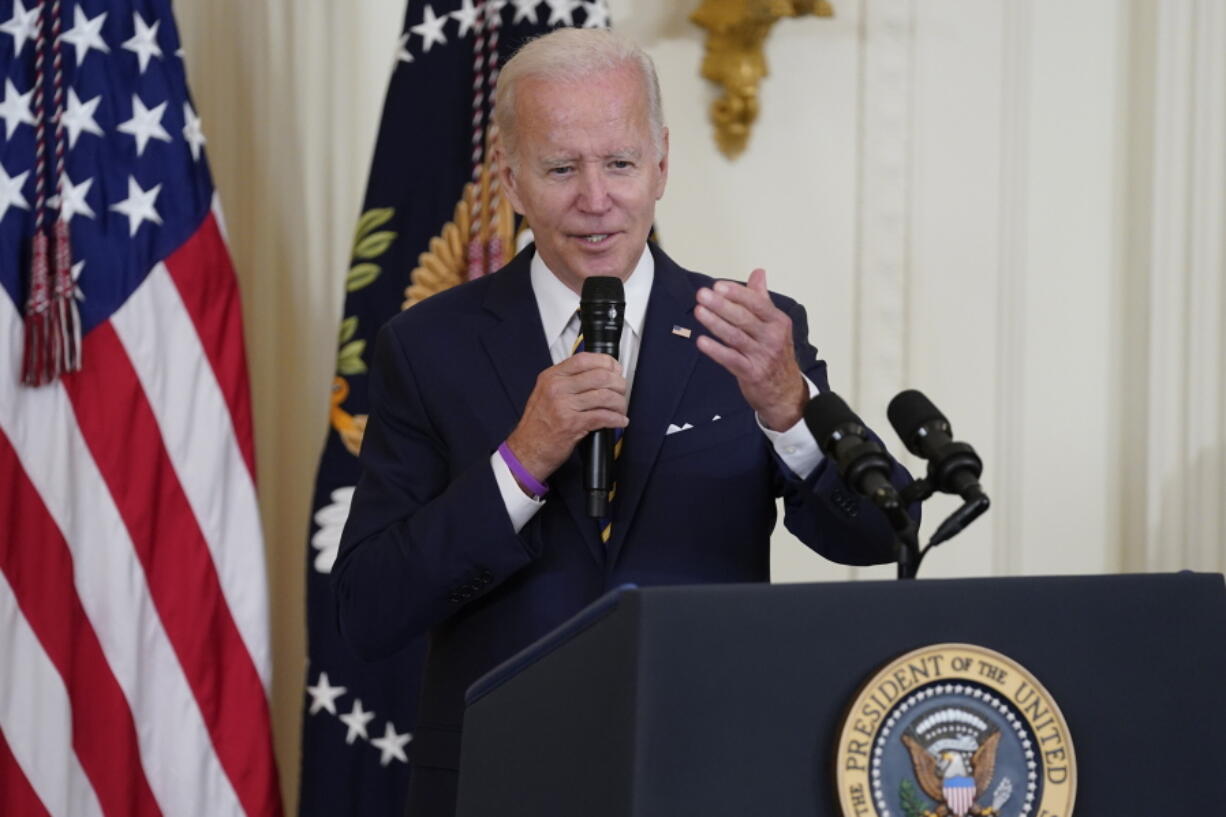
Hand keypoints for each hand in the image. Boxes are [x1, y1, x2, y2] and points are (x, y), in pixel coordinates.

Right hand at [505, 352, 627, 483]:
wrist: (526, 450)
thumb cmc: (537, 425)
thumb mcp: (545, 393)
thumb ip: (567, 381)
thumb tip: (597, 372)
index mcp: (551, 377)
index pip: (584, 359)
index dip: (606, 362)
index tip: (615, 368)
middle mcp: (557, 388)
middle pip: (600, 376)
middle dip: (618, 384)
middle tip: (622, 390)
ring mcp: (564, 406)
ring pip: (605, 396)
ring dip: (619, 403)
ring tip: (620, 408)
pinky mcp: (572, 424)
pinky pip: (603, 417)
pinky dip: (617, 419)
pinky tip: (619, 421)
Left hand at [694, 268, 806, 431]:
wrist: (785, 391)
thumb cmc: (776, 353)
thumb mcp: (774, 324)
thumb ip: (762, 298)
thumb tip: (758, 273)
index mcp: (778, 322)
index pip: (757, 303)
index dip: (737, 294)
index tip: (718, 286)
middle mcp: (772, 337)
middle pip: (744, 318)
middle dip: (722, 305)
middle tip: (702, 295)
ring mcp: (762, 356)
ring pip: (735, 336)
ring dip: (715, 323)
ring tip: (699, 311)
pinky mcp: (751, 373)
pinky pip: (731, 359)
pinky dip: (716, 350)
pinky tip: (701, 341)